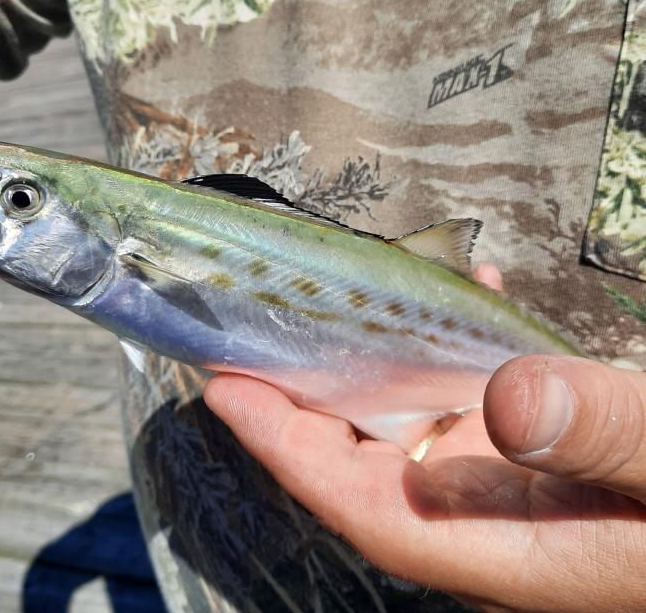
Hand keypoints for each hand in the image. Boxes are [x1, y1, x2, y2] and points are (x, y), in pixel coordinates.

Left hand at [203, 265, 645, 612]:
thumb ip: (611, 439)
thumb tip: (510, 396)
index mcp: (514, 550)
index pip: (368, 509)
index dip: (291, 454)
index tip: (229, 391)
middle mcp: (498, 519)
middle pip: (367, 464)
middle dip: (301, 404)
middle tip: (249, 333)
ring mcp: (518, 480)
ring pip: (414, 422)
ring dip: (373, 361)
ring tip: (337, 301)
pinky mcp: (546, 443)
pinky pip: (477, 392)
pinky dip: (461, 339)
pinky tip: (476, 288)